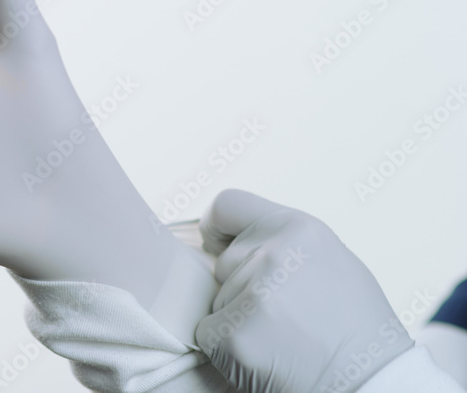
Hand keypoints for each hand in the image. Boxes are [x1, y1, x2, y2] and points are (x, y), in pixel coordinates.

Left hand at [196, 189, 413, 391]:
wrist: (372, 384)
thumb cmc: (353, 326)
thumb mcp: (330, 259)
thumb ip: (284, 243)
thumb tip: (232, 241)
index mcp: (298, 227)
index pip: (227, 205)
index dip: (216, 229)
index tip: (216, 247)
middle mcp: (273, 252)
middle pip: (223, 263)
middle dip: (239, 287)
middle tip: (284, 316)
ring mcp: (252, 292)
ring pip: (216, 300)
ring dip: (238, 320)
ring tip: (284, 338)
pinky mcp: (234, 333)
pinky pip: (208, 332)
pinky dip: (226, 348)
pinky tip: (267, 356)